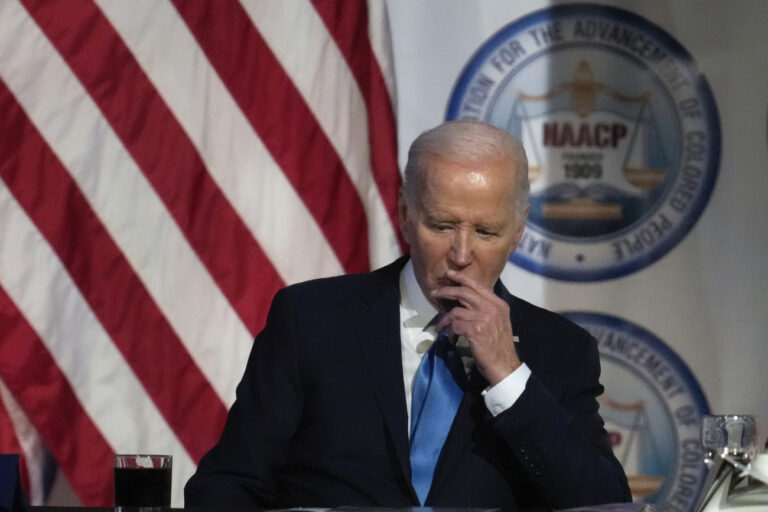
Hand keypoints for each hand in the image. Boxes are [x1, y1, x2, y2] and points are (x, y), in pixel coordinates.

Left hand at [432, 270, 520, 385]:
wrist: (504, 365)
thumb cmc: (499, 345)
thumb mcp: (497, 322)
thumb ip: (485, 309)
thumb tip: (465, 302)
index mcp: (498, 304)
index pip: (477, 285)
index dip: (461, 278)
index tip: (449, 274)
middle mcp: (492, 308)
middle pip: (464, 293)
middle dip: (446, 291)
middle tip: (434, 293)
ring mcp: (484, 318)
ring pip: (456, 311)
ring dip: (445, 319)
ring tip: (441, 326)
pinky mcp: (476, 330)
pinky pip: (455, 325)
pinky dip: (449, 331)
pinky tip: (450, 337)